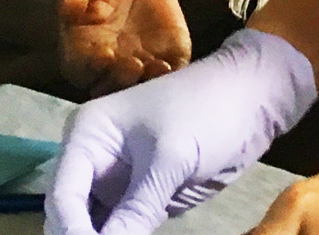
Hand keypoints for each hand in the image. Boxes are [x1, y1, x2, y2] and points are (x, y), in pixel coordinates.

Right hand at [46, 28, 316, 234]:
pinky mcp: (142, 195)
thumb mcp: (172, 158)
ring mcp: (117, 179)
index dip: (72, 233)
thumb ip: (136, 208)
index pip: (63, 197)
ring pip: (93, 225)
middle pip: (70, 216)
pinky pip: (123, 227)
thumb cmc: (210, 110)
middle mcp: (93, 159)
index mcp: (87, 135)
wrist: (256, 97)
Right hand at [57, 0, 190, 97]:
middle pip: (111, 85)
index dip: (92, 65)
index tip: (104, 55)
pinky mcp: (165, 60)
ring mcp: (138, 67)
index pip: (82, 66)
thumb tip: (68, 5)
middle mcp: (108, 69)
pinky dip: (174, 75)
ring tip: (159, 67)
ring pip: (140, 86)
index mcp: (81, 51)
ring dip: (149, 82)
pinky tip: (176, 67)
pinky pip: (170, 74)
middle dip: (122, 79)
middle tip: (134, 65)